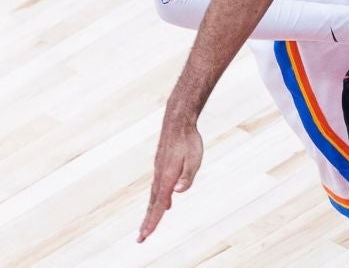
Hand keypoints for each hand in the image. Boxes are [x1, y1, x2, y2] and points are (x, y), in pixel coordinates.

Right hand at [137, 114, 203, 241]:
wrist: (178, 122)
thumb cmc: (189, 141)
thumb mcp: (194, 159)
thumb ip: (187, 177)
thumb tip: (179, 192)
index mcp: (168, 178)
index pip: (160, 204)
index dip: (153, 220)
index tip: (145, 235)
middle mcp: (160, 176)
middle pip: (153, 204)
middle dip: (148, 222)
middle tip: (141, 239)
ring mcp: (159, 171)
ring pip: (154, 196)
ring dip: (151, 212)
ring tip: (148, 227)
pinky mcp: (162, 167)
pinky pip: (158, 188)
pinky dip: (158, 200)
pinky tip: (166, 203)